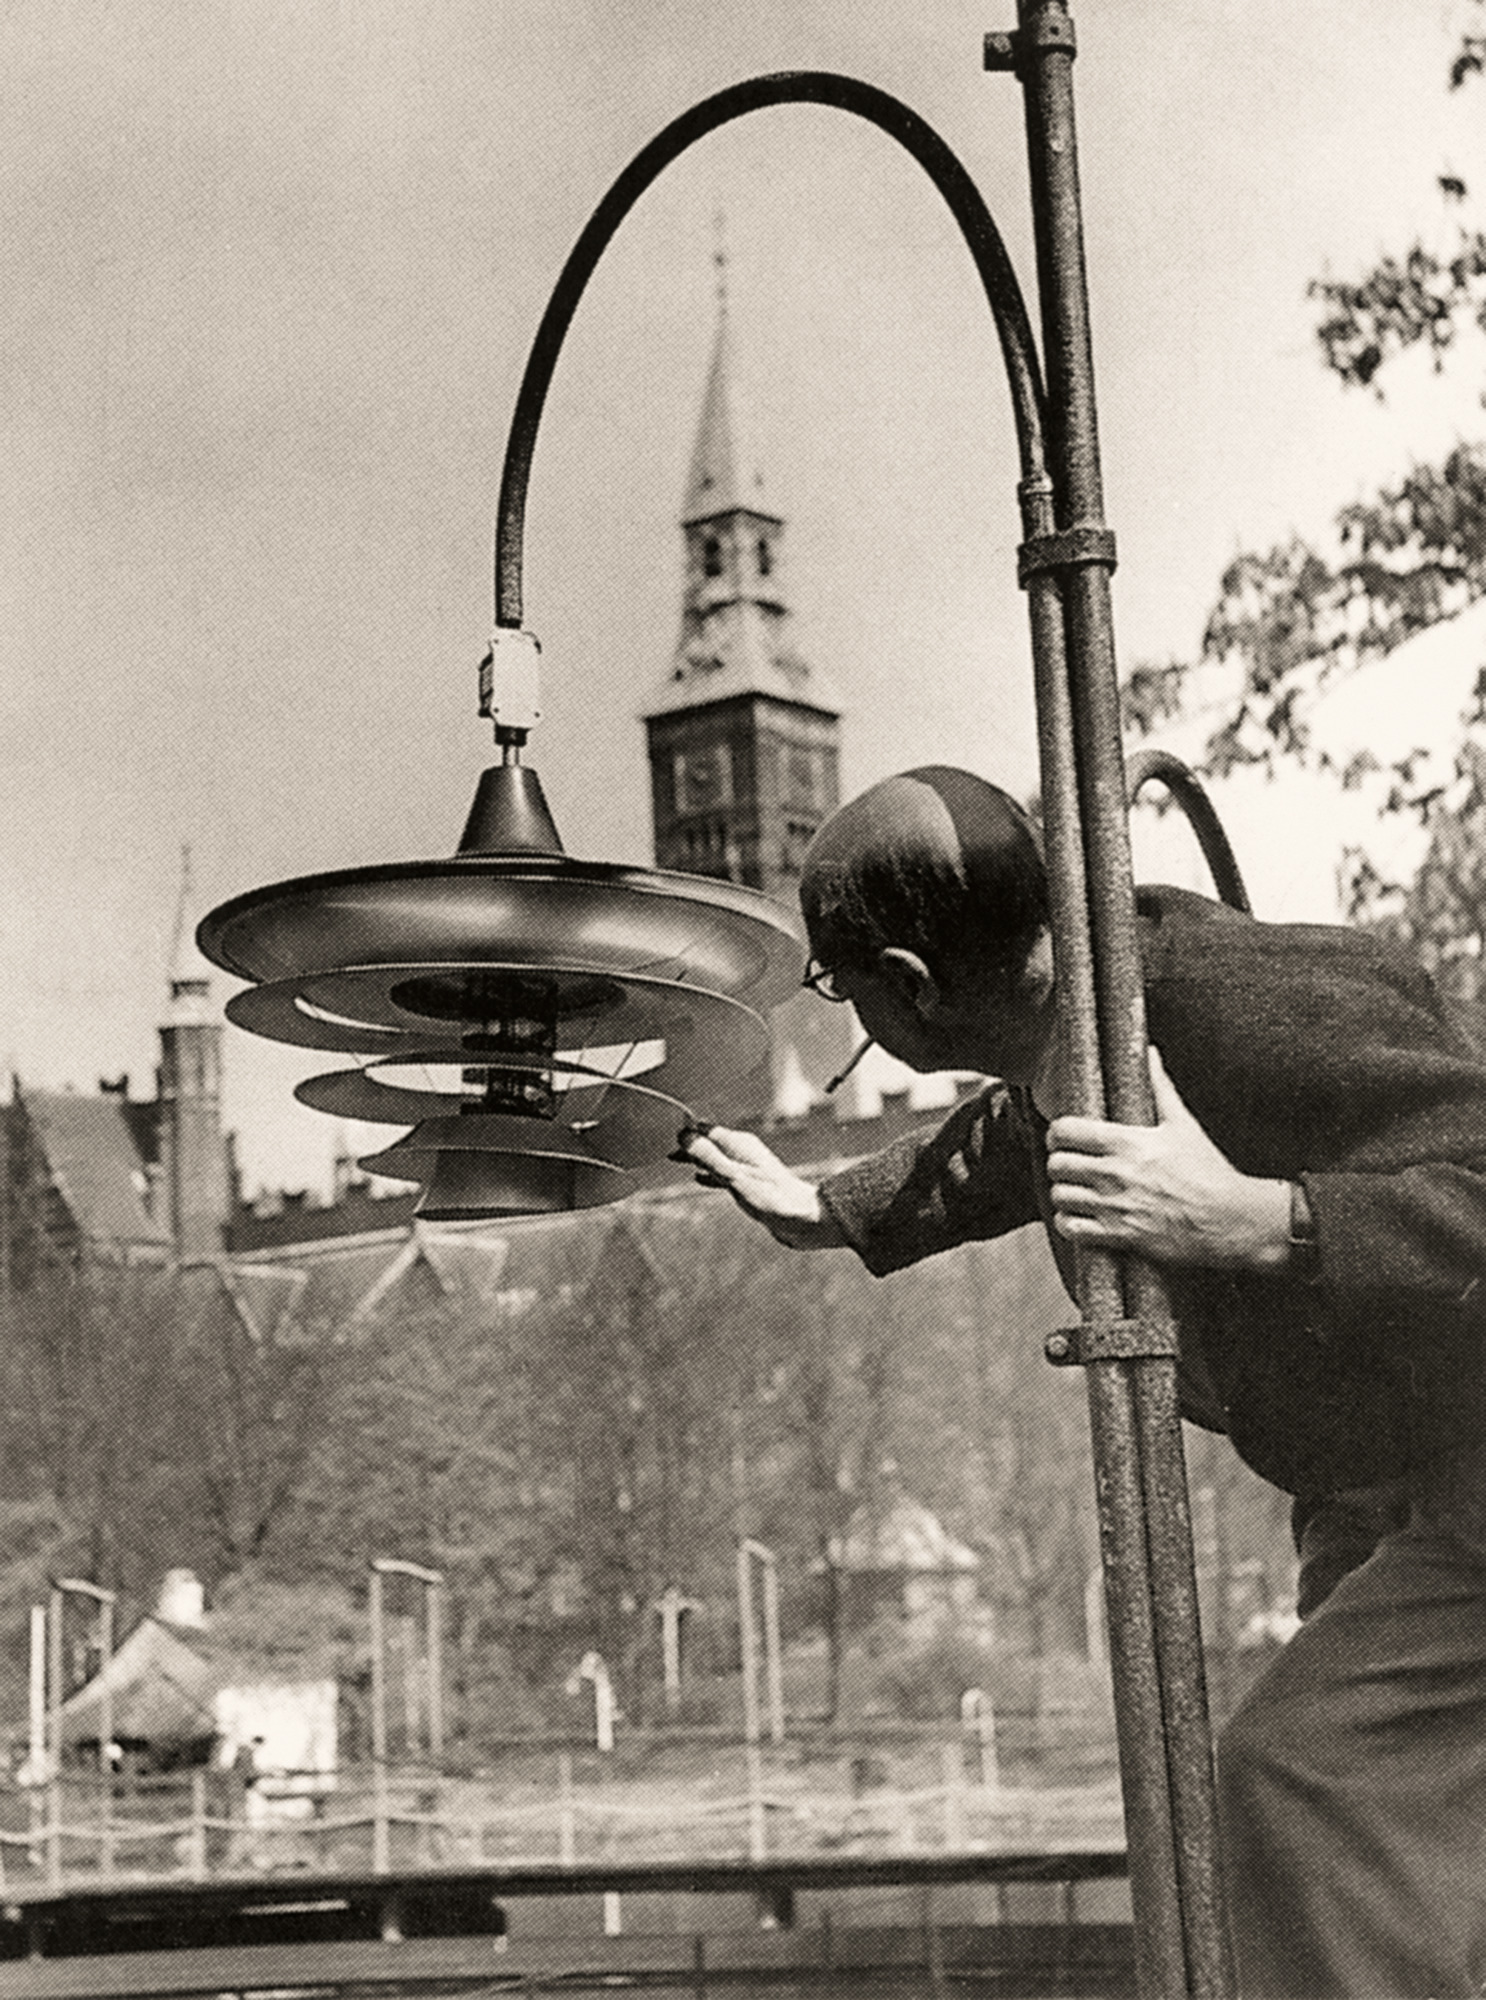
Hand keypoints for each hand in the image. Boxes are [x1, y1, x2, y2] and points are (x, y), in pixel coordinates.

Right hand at [675, 1125, 847, 1250]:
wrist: (803, 1220)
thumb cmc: (773, 1198)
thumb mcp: (734, 1178)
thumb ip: (709, 1157)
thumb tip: (684, 1136)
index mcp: (740, 1144)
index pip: (707, 1129)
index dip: (687, 1130)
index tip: (666, 1132)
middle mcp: (744, 1152)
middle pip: (710, 1141)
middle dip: (689, 1144)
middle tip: (666, 1149)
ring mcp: (748, 1168)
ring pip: (715, 1157)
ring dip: (697, 1158)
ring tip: (677, 1160)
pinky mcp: (751, 1184)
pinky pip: (722, 1173)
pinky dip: (708, 1173)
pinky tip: (698, 1179)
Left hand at [1045, 1049, 1291, 1270]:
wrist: (1229, 1219)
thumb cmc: (1208, 1171)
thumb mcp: (1183, 1124)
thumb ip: (1159, 1087)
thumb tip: (1150, 1052)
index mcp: (1127, 1142)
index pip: (1065, 1131)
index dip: (1056, 1134)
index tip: (1061, 1139)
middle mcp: (1116, 1173)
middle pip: (1057, 1164)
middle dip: (1059, 1163)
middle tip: (1068, 1166)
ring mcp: (1116, 1206)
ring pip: (1060, 1196)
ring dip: (1063, 1193)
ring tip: (1074, 1191)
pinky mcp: (1120, 1236)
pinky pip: (1072, 1228)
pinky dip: (1069, 1222)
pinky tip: (1079, 1216)